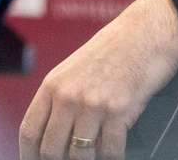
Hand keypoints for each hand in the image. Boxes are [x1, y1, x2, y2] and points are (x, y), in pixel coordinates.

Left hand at [20, 0, 177, 159]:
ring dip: (89, 159)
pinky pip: (110, 150)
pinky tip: (116, 152)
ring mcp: (93, 104)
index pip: (30, 131)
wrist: (147, 31)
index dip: (30, 155)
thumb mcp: (76, 68)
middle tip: (73, 159)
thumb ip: (61, 98)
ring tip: (97, 155)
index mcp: (54, 84)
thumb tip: (54, 133)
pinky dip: (113, 156)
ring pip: (80, 155)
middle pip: (52, 149)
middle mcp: (69, 95)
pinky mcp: (118, 110)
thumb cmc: (116, 48)